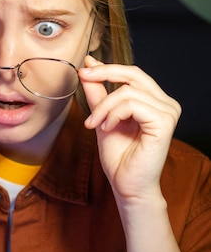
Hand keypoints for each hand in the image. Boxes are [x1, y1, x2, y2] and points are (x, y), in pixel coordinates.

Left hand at [79, 56, 180, 206]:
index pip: (133, 74)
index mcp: (155, 101)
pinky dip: (113, 114)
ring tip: (95, 124)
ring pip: (127, 92)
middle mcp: (166, 103)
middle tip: (83, 77)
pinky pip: (132, 105)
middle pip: (133, 74)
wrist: (127, 186)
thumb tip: (89, 65)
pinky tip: (107, 128)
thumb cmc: (119, 157)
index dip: (108, 67)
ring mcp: (168, 112)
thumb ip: (98, 94)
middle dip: (104, 74)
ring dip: (104, 107)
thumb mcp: (103, 117)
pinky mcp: (164, 123)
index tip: (85, 68)